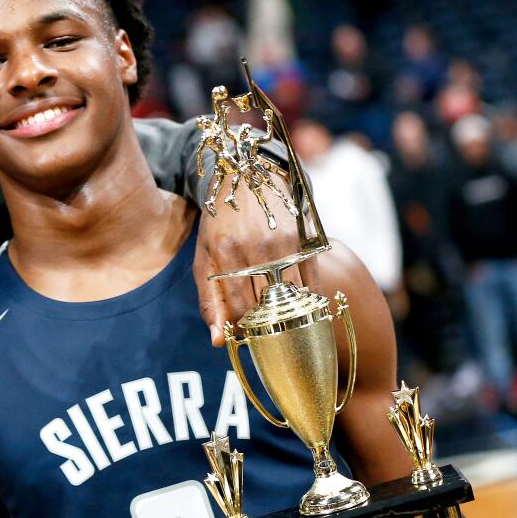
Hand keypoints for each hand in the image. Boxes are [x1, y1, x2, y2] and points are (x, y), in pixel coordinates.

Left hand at [193, 188, 302, 345]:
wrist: (247, 176)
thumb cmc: (219, 222)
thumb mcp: (204, 257)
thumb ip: (209, 300)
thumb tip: (217, 341)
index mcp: (226, 252)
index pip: (239, 308)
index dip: (243, 327)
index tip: (244, 333)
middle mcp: (257, 248)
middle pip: (267, 305)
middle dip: (265, 325)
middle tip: (264, 331)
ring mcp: (284, 243)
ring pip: (292, 297)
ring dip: (288, 315)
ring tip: (281, 322)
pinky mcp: (305, 239)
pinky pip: (312, 282)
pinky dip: (308, 300)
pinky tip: (301, 308)